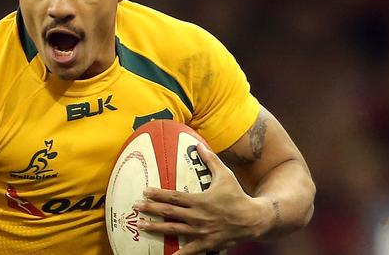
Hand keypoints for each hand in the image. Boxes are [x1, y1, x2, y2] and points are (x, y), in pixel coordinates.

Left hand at [133, 143, 270, 254]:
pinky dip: (178, 254)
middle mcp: (197, 216)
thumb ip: (210, 160)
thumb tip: (199, 145)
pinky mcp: (206, 244)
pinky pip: (189, 250)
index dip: (158, 193)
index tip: (145, 191)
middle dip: (150, 209)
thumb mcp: (225, 175)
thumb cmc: (237, 195)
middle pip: (169, 212)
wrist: (253, 219)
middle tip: (135, 207)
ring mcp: (200, 231)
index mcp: (199, 200)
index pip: (173, 196)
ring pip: (173, 230)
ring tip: (140, 225)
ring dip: (155, 228)